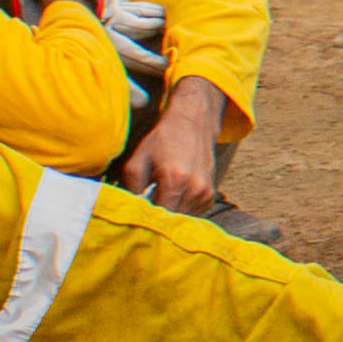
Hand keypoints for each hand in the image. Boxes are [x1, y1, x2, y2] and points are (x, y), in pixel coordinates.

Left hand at [116, 79, 231, 212]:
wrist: (192, 122)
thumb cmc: (163, 139)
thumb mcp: (138, 159)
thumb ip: (132, 188)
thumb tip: (132, 209)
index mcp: (175, 180)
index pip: (159, 216)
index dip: (147, 218)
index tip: (138, 214)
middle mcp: (195, 189)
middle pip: (171, 219)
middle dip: (158, 216)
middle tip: (147, 205)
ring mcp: (205, 193)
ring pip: (182, 218)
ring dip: (170, 212)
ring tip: (161, 196)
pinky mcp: (210, 194)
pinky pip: (192, 213)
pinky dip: (181, 208)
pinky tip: (174, 194)